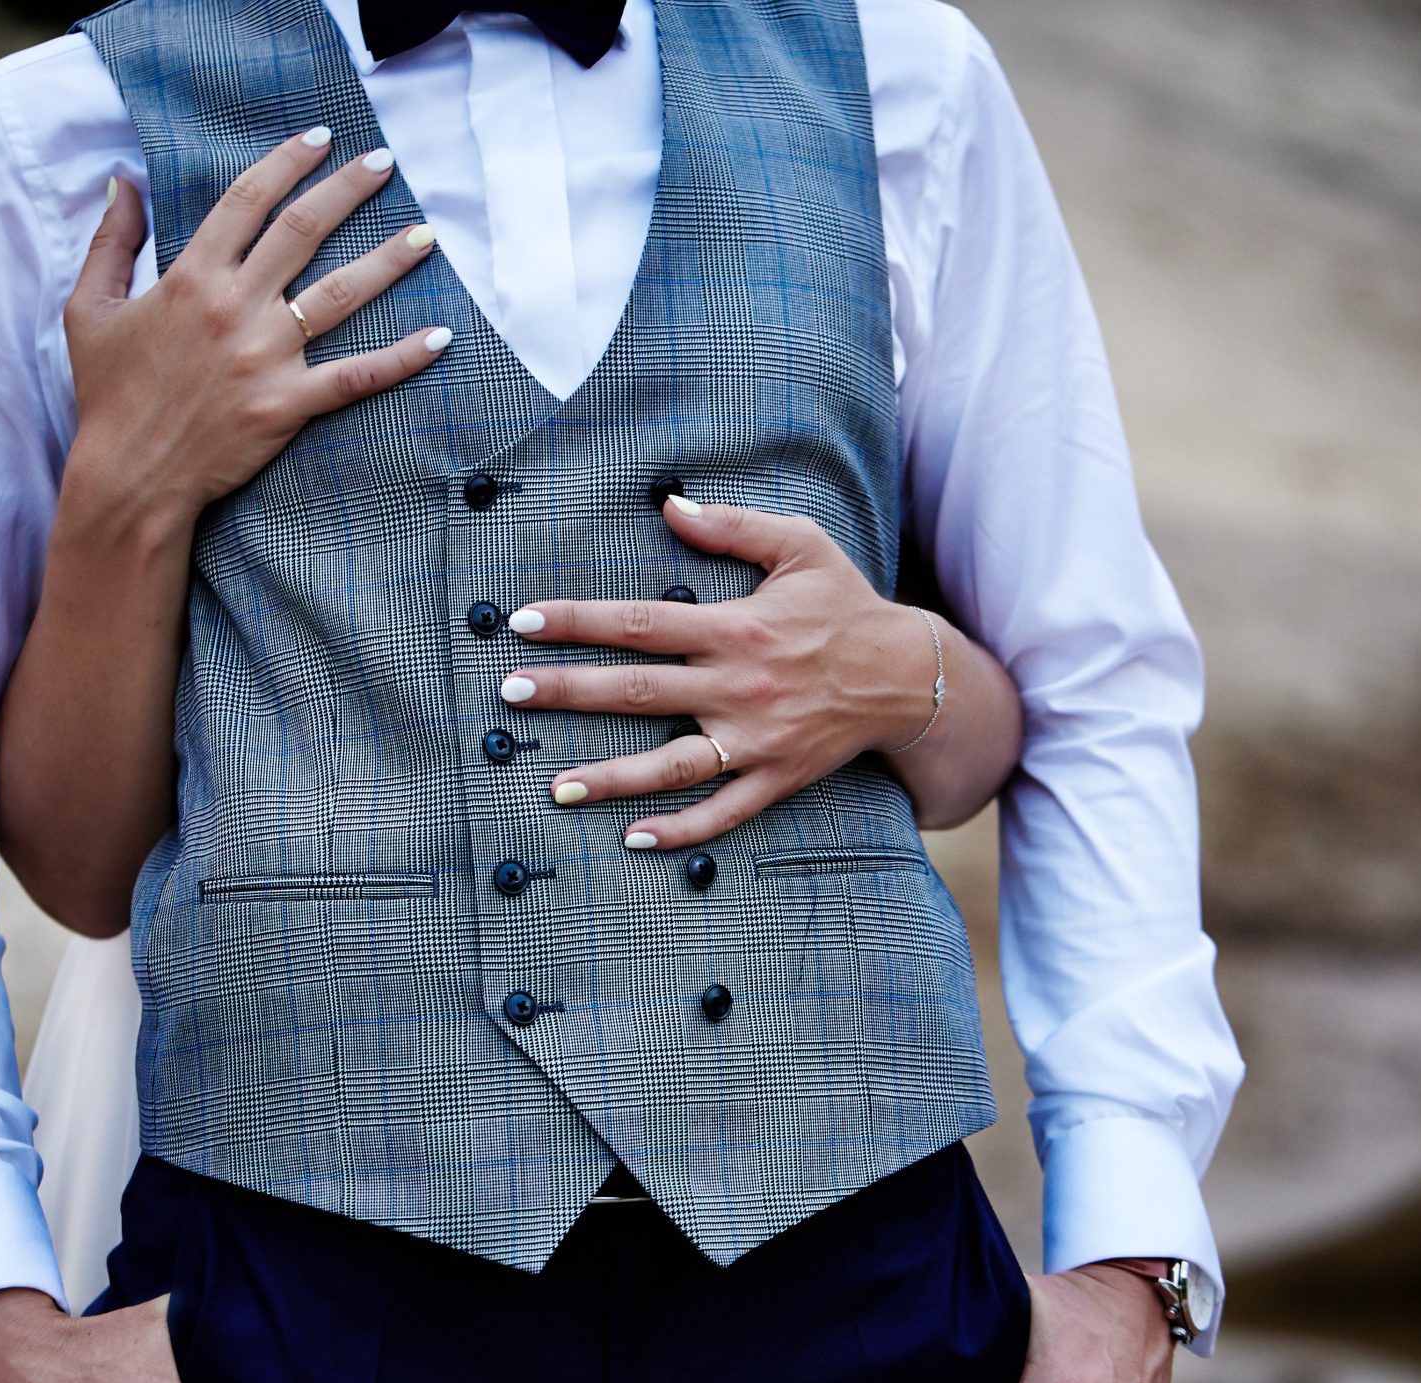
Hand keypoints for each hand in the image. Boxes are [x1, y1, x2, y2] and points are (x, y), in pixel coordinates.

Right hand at [65, 129, 448, 516]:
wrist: (129, 474)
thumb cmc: (109, 394)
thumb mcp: (89, 309)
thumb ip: (110, 241)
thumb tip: (122, 180)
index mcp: (191, 277)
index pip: (247, 200)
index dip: (286, 161)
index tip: (320, 137)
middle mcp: (235, 307)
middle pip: (303, 230)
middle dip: (348, 189)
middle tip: (386, 161)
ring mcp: (266, 356)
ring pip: (341, 293)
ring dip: (388, 259)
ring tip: (426, 234)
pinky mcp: (288, 404)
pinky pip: (358, 376)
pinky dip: (402, 358)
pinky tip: (440, 338)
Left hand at [496, 498, 941, 848]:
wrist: (909, 675)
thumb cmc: (846, 604)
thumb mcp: (800, 545)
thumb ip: (732, 526)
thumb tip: (670, 504)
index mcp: (735, 628)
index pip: (639, 624)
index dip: (577, 622)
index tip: (523, 623)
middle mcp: (738, 687)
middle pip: (638, 693)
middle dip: (569, 692)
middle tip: (510, 694)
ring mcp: (756, 739)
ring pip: (671, 765)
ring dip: (610, 778)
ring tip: (555, 788)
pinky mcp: (777, 778)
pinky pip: (723, 812)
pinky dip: (680, 830)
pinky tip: (633, 839)